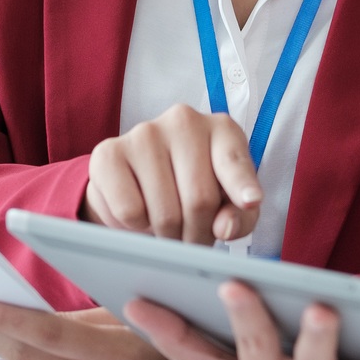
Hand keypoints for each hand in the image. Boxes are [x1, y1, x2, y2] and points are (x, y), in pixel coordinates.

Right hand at [84, 104, 261, 243]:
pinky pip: (129, 210)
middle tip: (192, 238)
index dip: (242, 186)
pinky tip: (140, 209)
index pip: (234, 161)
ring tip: (169, 227)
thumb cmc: (195, 187)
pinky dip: (136, 226)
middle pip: (199, 200)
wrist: (138, 180)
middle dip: (198, 234)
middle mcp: (184, 121)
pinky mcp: (109, 152)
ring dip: (169, 235)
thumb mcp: (228, 202)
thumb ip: (239, 217)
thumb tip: (224, 228)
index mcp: (222, 129)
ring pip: (164, 211)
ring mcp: (144, 132)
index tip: (251, 201)